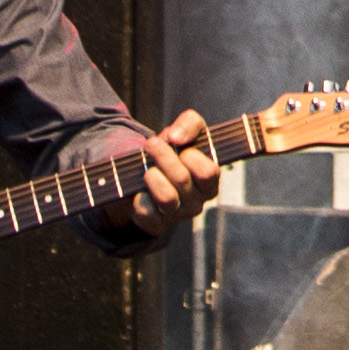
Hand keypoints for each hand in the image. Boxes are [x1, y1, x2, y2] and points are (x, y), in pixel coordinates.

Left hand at [121, 111, 220, 231]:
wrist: (146, 173)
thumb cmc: (173, 151)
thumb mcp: (185, 131)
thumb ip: (190, 124)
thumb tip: (177, 137)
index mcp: (209, 182)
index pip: (208, 173)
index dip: (192, 156)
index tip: (178, 144)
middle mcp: (197, 202)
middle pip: (182, 180)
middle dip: (163, 156)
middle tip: (151, 144)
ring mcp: (176, 215)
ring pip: (167, 199)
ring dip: (152, 177)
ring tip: (146, 168)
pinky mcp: (155, 225)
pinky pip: (147, 213)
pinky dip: (140, 198)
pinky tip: (139, 189)